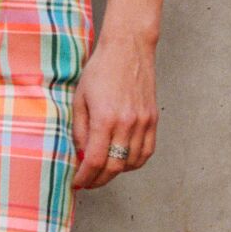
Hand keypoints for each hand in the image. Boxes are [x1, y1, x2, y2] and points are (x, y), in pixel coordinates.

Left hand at [71, 31, 157, 189]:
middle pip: (114, 167)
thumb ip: (79, 129)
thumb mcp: (80, 98)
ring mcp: (143, 122)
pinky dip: (134, 162)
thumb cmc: (100, 70)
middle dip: (99, 180)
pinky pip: (147, 152)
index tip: (77, 182)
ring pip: (132, 163)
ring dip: (116, 172)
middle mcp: (127, 123)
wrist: (128, 49)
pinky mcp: (153, 119)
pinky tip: (123, 161)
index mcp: (105, 118)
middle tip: (88, 182)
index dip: (85, 177)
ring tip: (103, 171)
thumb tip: (80, 155)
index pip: (95, 160)